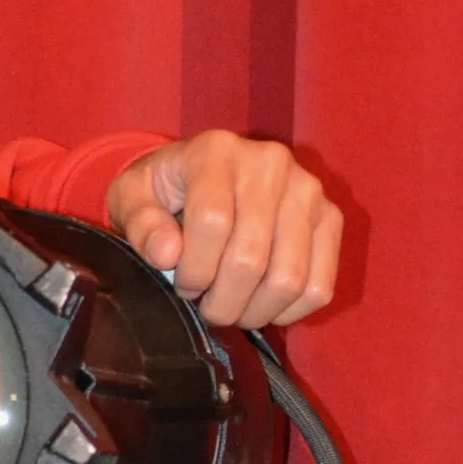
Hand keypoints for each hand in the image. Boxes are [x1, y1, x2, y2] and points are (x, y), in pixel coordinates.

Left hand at [105, 131, 340, 330]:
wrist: (204, 175)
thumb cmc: (165, 190)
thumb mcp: (132, 197)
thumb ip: (140, 223)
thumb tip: (168, 254)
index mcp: (216, 151)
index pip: (212, 222)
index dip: (193, 269)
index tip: (182, 284)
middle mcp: (270, 163)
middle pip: (250, 257)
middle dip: (221, 301)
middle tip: (207, 307)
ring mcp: (307, 190)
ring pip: (288, 279)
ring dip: (253, 312)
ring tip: (232, 308)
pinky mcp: (330, 218)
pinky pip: (319, 287)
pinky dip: (288, 312)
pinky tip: (261, 305)